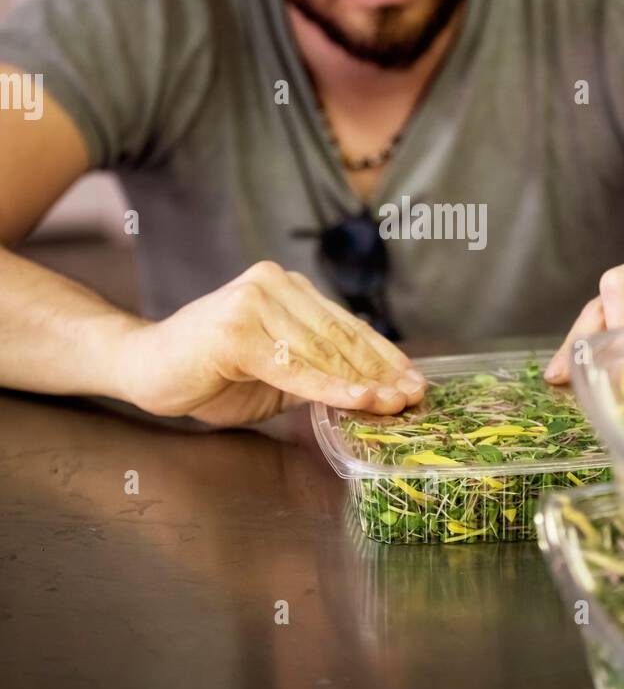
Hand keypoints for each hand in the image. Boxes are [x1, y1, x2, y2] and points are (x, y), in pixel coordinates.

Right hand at [115, 261, 424, 424]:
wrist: (144, 368)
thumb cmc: (208, 374)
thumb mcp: (275, 376)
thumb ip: (316, 373)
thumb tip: (372, 391)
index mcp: (286, 287)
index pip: (346, 325)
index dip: (384, 356)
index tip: (415, 382)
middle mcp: (273, 284)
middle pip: (340, 337)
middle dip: (382, 371)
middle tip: (414, 397)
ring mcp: (253, 302)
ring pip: (323, 351)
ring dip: (364, 382)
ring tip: (396, 404)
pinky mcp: (237, 331)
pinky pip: (294, 366)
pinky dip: (330, 386)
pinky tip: (360, 400)